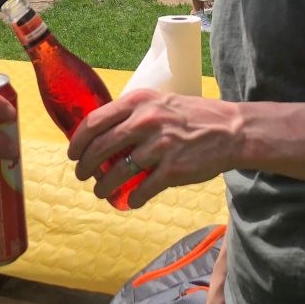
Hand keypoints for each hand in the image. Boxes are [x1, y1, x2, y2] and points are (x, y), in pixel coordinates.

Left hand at [66, 90, 240, 207]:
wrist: (231, 130)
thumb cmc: (192, 116)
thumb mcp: (160, 102)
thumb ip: (134, 113)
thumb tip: (104, 131)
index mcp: (139, 102)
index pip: (95, 122)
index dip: (78, 141)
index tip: (73, 152)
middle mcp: (146, 122)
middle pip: (100, 148)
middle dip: (84, 166)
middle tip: (81, 174)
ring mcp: (160, 146)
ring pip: (118, 173)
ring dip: (104, 186)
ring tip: (101, 191)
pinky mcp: (173, 170)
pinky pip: (143, 190)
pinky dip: (133, 199)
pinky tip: (131, 201)